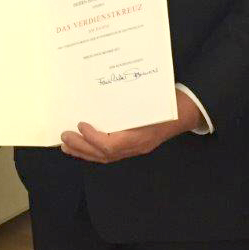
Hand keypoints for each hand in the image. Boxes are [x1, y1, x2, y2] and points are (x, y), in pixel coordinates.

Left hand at [61, 89, 202, 163]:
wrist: (185, 112)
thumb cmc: (167, 102)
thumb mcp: (149, 97)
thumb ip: (127, 100)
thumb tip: (98, 92)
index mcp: (140, 136)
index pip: (111, 145)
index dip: (93, 138)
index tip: (81, 124)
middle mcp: (137, 146)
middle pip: (104, 154)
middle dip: (82, 147)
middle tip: (64, 137)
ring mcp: (136, 149)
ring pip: (105, 157)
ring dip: (84, 151)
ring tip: (67, 145)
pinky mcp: (134, 147)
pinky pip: (110, 154)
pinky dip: (94, 150)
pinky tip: (83, 144)